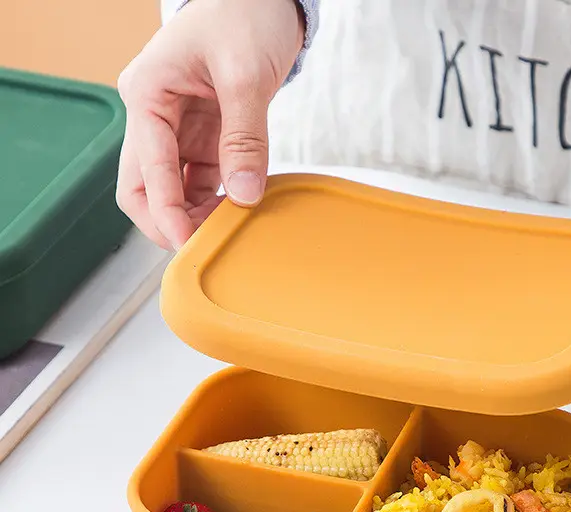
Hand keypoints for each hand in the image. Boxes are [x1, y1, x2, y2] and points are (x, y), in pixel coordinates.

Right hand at [116, 0, 303, 249]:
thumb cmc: (244, 14)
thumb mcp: (245, 75)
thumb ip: (245, 137)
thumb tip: (246, 195)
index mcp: (146, 95)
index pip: (145, 170)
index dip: (165, 213)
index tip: (188, 244)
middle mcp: (153, 116)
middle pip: (143, 188)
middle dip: (168, 222)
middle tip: (201, 248)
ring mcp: (176, 130)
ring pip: (171, 190)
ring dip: (194, 216)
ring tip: (228, 232)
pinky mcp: (202, 137)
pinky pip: (200, 182)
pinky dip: (215, 201)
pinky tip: (237, 211)